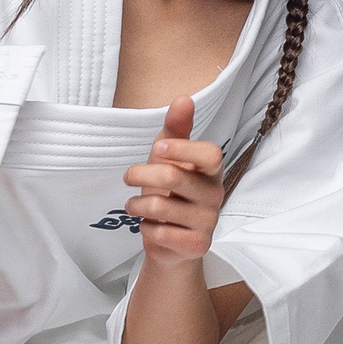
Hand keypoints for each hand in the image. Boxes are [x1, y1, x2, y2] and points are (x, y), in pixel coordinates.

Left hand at [123, 96, 226, 263]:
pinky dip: (146, 227)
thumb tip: (184, 98)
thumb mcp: (168, 158)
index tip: (157, 149)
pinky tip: (149, 226)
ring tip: (133, 205)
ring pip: (162, 206)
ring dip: (136, 204)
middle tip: (128, 176)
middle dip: (141, 174)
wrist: (171, 240)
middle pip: (175, 177)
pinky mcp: (197, 245)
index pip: (210, 154)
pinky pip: (162, 232)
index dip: (182, 149)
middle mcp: (214, 194)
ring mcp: (208, 221)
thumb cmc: (171, 193)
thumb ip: (176, 130)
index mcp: (211, 170)